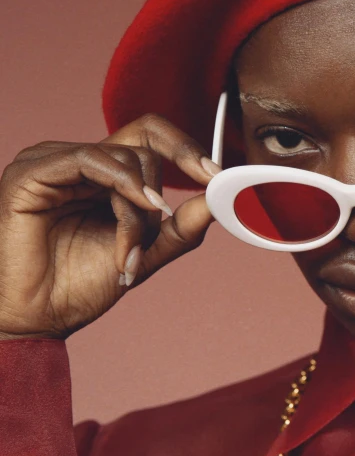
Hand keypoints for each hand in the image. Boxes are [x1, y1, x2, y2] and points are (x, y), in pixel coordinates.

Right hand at [0, 113, 219, 339]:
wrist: (42, 317)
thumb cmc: (82, 286)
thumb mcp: (146, 253)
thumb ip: (181, 227)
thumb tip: (219, 199)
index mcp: (105, 176)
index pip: (151, 137)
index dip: (186, 149)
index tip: (217, 176)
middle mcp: (81, 163)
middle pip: (145, 145)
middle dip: (159, 197)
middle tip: (153, 235)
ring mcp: (56, 162)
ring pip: (125, 157)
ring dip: (138, 210)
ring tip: (128, 251)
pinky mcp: (34, 171)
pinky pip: (91, 160)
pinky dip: (120, 192)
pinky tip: (125, 229)